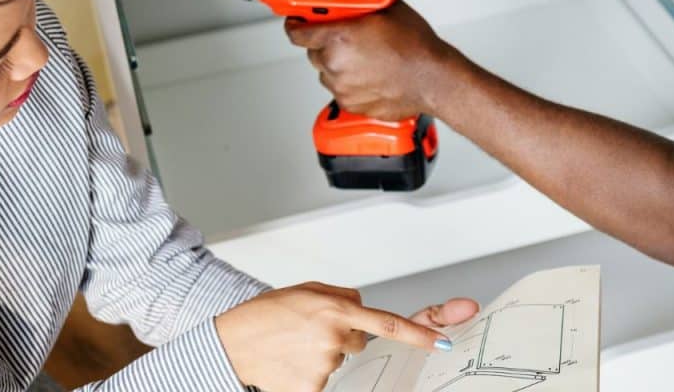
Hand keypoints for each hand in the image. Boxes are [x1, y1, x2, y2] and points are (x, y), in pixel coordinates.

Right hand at [215, 282, 477, 390]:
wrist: (231, 342)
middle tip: (309, 329)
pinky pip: (325, 379)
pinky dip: (310, 371)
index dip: (419, 333)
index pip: (388, 323)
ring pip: (340, 359)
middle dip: (342, 335)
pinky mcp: (313, 389)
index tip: (442, 341)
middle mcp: (333, 338)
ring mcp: (324, 367)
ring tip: (294, 344)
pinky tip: (290, 361)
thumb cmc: (267, 314)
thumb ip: (342, 297)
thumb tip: (363, 308)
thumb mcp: (308, 291)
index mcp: (335, 310)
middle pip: (358, 340)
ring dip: (323, 352)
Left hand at [286, 0, 460, 120]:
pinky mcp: (351, 105)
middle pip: (312, 52)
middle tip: (342, 38)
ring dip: (336, 65)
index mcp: (338, 38)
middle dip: (323, 44)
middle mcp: (335, 65)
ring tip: (361, 58)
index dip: (296, 25)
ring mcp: (342, 88)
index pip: (297, 33)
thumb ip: (362, 3)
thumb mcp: (388, 9)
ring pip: (326, 73)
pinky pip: (340, 91)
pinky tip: (368, 75)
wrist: (433, 79)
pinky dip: (348, 83)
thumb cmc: (416, 48)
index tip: (296, 23)